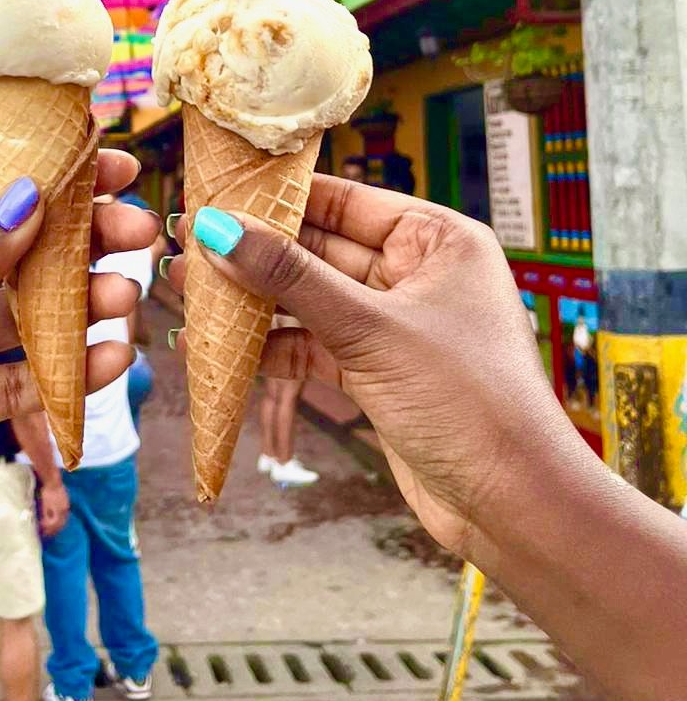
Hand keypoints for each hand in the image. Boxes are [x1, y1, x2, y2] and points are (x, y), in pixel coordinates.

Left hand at [0, 151, 156, 531]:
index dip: (57, 182)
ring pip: (30, 324)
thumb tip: (33, 197)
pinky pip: (19, 388)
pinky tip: (105, 363)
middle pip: (24, 259)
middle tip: (141, 238)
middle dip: (83, 248)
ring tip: (128, 303)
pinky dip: (64, 378)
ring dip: (81, 312)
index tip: (115, 167)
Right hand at [170, 176, 575, 561]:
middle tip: (186, 246)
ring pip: (310, 301)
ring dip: (255, 302)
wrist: (514, 507)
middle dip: (254, 252)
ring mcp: (396, 326)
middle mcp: (418, 274)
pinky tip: (221, 349)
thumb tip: (218, 230)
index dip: (279, 198)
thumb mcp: (371, 330)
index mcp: (438, 240)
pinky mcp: (378, 374)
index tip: (215, 193)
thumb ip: (290, 278)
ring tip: (190, 295)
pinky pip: (314, 346)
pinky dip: (271, 349)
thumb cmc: (468, 401)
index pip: (345, 200)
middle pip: (320, 249)